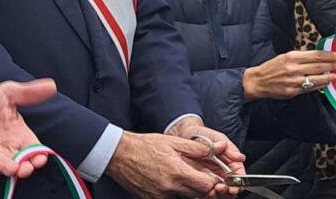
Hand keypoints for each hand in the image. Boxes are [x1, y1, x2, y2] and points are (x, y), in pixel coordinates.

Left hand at [0, 79, 56, 176]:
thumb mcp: (7, 94)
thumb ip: (29, 93)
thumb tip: (52, 85)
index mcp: (19, 137)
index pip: (34, 150)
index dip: (39, 155)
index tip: (41, 157)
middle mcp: (8, 150)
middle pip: (22, 163)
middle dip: (27, 167)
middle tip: (29, 166)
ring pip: (3, 166)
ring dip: (9, 168)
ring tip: (13, 168)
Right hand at [105, 129, 238, 198]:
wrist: (119, 154)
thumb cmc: (143, 146)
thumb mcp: (173, 142)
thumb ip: (197, 148)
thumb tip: (216, 149)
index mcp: (177, 171)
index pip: (207, 186)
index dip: (215, 182)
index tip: (215, 177)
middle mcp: (170, 187)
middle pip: (198, 194)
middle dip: (204, 186)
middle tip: (200, 175)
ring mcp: (161, 195)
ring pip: (185, 196)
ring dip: (189, 188)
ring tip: (180, 174)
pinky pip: (170, 197)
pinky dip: (174, 190)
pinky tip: (168, 178)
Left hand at [167, 118, 245, 196]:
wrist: (182, 134)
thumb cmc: (200, 134)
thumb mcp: (215, 137)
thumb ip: (228, 147)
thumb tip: (240, 157)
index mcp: (229, 162)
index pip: (238, 175)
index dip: (239, 183)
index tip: (234, 187)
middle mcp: (221, 172)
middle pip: (230, 186)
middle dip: (228, 191)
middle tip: (220, 189)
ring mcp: (210, 177)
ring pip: (218, 192)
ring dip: (217, 194)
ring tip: (211, 191)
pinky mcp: (199, 181)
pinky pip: (204, 192)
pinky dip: (205, 195)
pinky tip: (202, 194)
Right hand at [242, 49, 335, 100]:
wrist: (258, 81)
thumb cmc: (272, 68)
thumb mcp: (285, 57)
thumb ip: (300, 58)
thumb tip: (318, 56)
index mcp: (291, 57)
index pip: (315, 55)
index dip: (328, 55)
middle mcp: (293, 68)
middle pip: (318, 66)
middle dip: (332, 64)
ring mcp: (294, 81)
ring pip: (316, 78)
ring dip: (328, 76)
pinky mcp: (293, 91)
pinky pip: (310, 88)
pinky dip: (319, 86)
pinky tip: (326, 84)